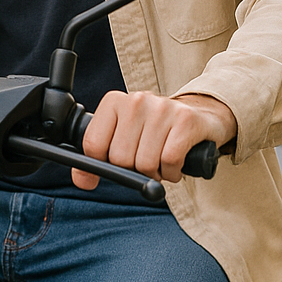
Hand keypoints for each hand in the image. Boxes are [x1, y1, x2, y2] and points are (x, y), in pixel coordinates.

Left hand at [73, 90, 237, 189]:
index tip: (114, 168)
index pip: (93, 145)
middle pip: (120, 158)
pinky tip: (175, 163)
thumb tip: (83, 181)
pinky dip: (173, 172)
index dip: (101, 166)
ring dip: (156, 173)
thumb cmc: (155, 132)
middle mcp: (136, 101)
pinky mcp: (185, 120)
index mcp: (114, 102)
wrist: (199, 116)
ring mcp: (162, 108)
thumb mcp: (121, 137)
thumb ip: (97, 157)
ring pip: (145, 163)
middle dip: (134, 170)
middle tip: (146, 161)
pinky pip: (169, 161)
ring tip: (162, 161)